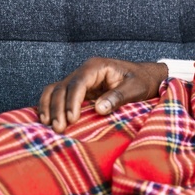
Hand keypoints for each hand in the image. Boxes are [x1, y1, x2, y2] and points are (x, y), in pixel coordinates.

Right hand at [38, 58, 168, 132]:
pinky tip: (47, 119)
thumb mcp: (136, 88)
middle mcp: (84, 71)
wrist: (147, 77)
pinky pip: (58, 95)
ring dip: (50, 108)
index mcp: (96, 66)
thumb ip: (118, 96)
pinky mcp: (79, 90)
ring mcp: (80, 80)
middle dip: (58, 108)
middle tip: (59, 127)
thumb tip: (99, 109)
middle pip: (62, 87)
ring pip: (55, 91)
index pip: (78, 83)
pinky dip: (50, 106)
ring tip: (50, 126)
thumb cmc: (143, 81)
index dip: (72, 101)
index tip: (72, 118)